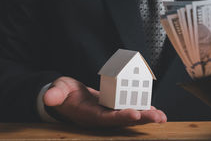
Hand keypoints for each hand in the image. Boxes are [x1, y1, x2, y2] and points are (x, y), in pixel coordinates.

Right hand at [43, 76, 166, 126]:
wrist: (66, 98)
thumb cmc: (61, 94)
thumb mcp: (56, 91)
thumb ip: (54, 94)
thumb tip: (48, 98)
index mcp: (88, 115)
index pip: (106, 118)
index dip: (120, 117)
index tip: (135, 114)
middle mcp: (101, 117)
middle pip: (123, 120)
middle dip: (141, 118)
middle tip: (158, 117)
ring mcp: (108, 113)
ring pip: (129, 116)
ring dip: (146, 116)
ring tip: (162, 116)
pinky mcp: (113, 107)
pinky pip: (129, 108)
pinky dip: (142, 109)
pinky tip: (155, 109)